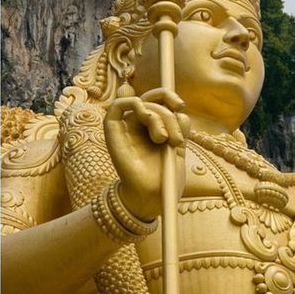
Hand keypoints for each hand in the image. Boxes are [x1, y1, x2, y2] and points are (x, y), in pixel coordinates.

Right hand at [104, 88, 189, 220]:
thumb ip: (180, 127)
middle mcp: (140, 126)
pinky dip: (131, 102)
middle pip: (152, 101)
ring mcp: (126, 128)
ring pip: (142, 105)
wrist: (153, 197)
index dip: (169, 96)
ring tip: (165, 141)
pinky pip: (116, 107)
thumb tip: (181, 111)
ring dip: (159, 117)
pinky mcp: (113, 133)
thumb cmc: (165, 177)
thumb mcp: (179, 148)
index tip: (181, 106)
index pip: (158, 99)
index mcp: (156, 127)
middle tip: (177, 138)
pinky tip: (145, 116)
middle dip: (169, 113)